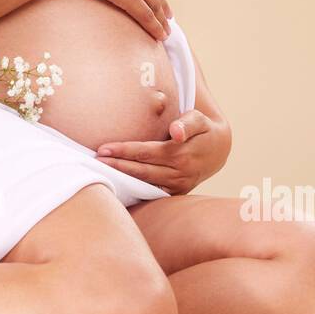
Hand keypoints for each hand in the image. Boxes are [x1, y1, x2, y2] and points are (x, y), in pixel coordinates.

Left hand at [95, 110, 231, 194]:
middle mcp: (179, 173)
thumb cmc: (204, 129)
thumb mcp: (200, 120)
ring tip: (101, 172)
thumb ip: (187, 123)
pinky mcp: (177, 193)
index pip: (146, 152)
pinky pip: (152, 193)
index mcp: (182, 154)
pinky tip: (118, 185)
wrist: (220, 150)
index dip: (124, 151)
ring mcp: (178, 186)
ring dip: (122, 178)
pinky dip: (135, 190)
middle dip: (116, 165)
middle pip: (141, 170)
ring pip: (144, 183)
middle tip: (94, 161)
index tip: (103, 148)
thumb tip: (176, 132)